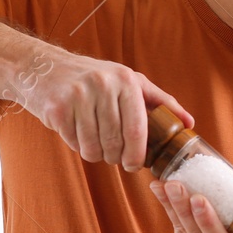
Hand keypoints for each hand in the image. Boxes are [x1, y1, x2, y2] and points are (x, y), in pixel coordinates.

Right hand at [10, 46, 190, 169]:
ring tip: (94, 142)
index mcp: (125, 80)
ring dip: (95, 154)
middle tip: (112, 155)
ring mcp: (77, 96)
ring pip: (93, 148)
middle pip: (115, 143)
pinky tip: (75, 131)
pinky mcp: (56, 108)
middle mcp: (102, 85)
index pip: (137, 130)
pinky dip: (76, 145)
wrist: (43, 68)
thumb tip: (189, 123)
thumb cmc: (94, 78)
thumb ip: (161, 102)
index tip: (133, 165)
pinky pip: (73, 143)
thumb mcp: (129, 81)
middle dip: (115, 157)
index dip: (137, 155)